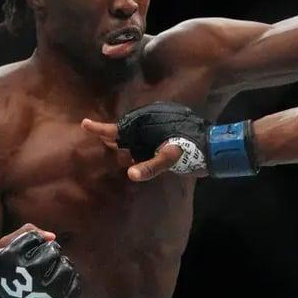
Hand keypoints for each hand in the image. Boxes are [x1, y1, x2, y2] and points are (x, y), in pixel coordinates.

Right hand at [81, 118, 200, 181]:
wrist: (213, 147)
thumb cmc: (192, 151)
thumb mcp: (170, 158)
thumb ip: (150, 166)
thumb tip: (131, 174)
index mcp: (148, 125)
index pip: (119, 128)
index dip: (100, 128)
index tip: (84, 123)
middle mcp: (151, 124)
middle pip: (125, 129)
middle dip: (111, 133)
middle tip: (97, 134)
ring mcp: (159, 130)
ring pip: (135, 133)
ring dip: (124, 138)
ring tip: (110, 143)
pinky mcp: (166, 135)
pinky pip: (145, 138)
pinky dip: (137, 144)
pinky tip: (134, 153)